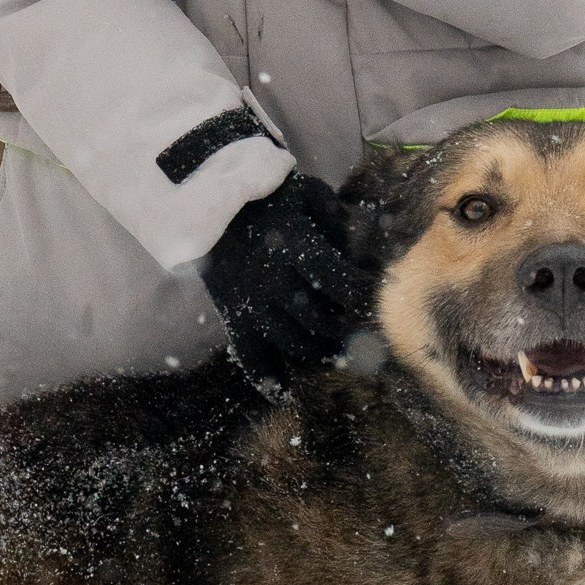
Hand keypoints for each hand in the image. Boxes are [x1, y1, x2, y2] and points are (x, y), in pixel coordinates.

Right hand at [200, 174, 366, 394]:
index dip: (362, 293)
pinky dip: (267, 378)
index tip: (379, 295)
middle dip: (348, 328)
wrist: (204, 202)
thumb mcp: (304, 192)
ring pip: (292, 343)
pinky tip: (285, 392)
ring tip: (340, 352)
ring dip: (321, 353)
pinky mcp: (232, 315)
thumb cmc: (263, 195)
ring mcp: (249, 302)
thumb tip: (368, 241)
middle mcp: (270, 279)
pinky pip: (249, 355)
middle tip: (368, 331)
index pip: (336, 280)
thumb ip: (337, 215)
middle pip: (319, 319)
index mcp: (292, 245)